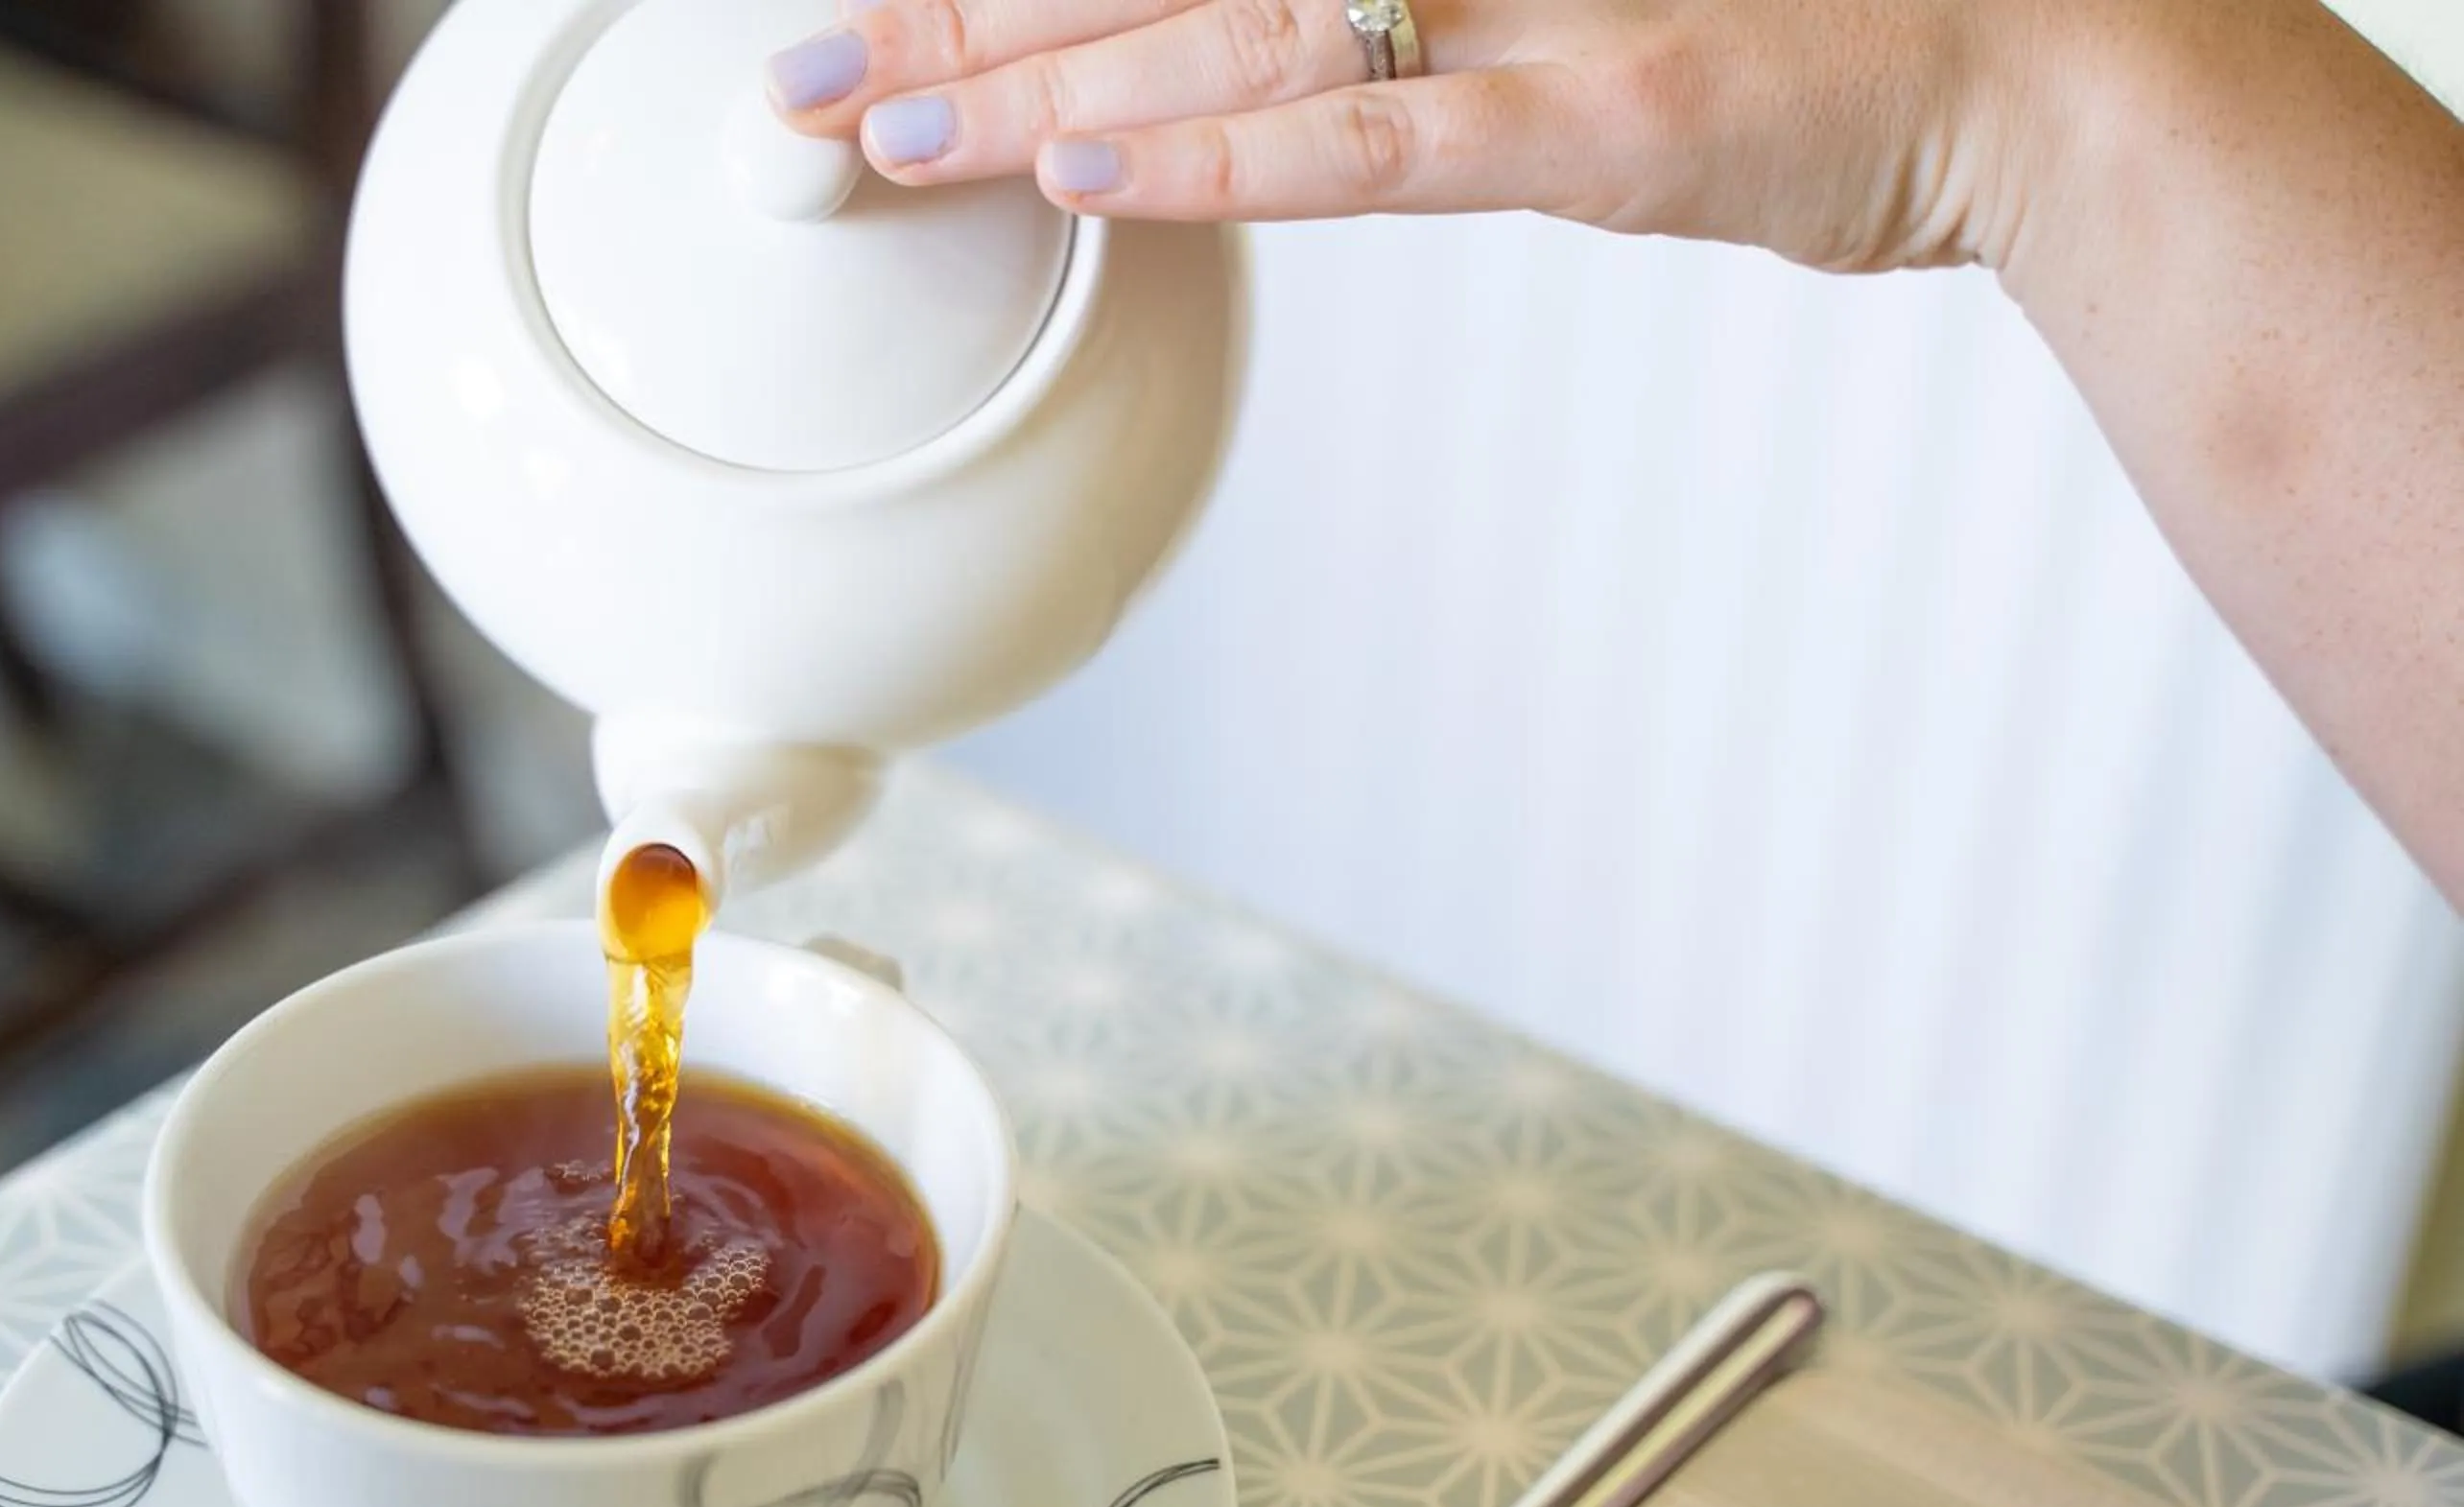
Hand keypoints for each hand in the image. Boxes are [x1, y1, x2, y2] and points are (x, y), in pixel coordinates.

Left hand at [764, 0, 2052, 269]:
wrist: (2041, 60)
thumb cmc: (1810, 19)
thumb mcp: (1574, 2)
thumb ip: (1408, 21)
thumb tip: (1234, 50)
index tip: (873, 5)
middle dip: (956, 19)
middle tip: (791, 80)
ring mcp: (1540, 4)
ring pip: (1231, 36)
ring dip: (1037, 89)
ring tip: (872, 133)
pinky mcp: (1606, 122)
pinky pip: (1385, 139)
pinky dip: (1233, 154)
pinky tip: (1091, 165)